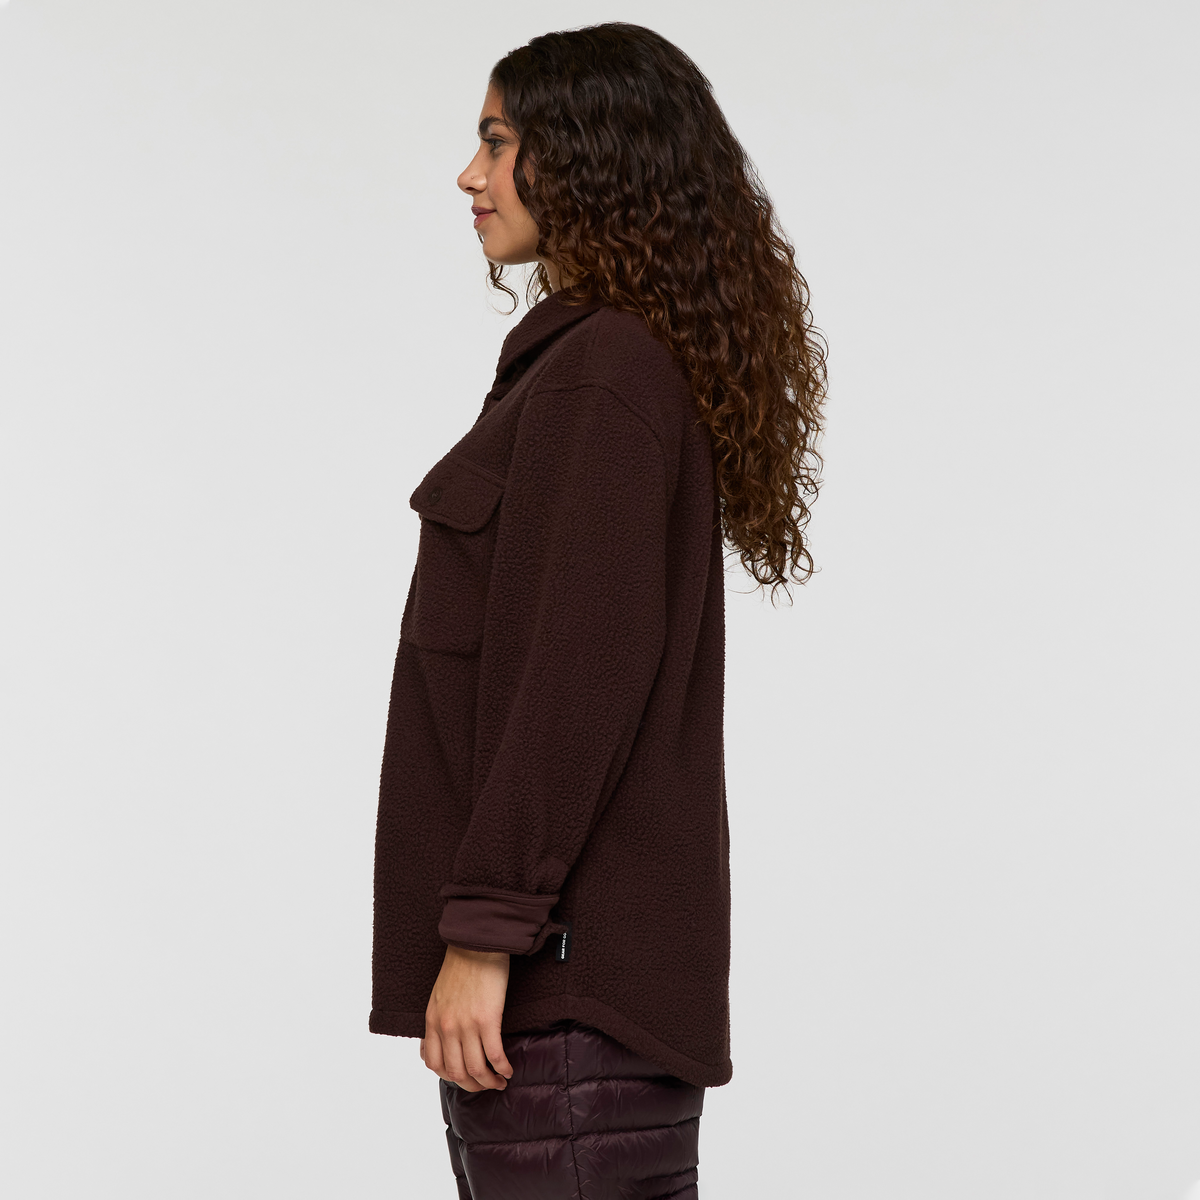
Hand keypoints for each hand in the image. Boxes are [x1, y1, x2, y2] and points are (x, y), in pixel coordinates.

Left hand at [421, 945, 513, 1091]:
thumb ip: (437, 1022)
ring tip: (500, 1081)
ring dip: (489, 1081)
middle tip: (485, 1086)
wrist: (477, 944)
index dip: (451, 1078)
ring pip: (476, 1068)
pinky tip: (508, 1069)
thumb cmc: (461, 966)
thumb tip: (437, 1046)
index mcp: (433, 1021)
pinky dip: (502, 1067)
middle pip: (456, 1072)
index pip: (435, 1064)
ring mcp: (466, 1025)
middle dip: (472, 1085)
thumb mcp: (438, 997)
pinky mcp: (487, 1019)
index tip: (464, 1078)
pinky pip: (494, 1054)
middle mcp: (447, 1027)